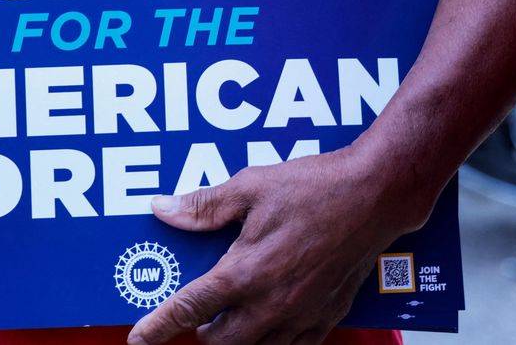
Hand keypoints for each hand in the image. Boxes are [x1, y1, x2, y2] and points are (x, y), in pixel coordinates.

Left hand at [127, 149, 432, 344]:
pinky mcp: (326, 318)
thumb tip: (163, 210)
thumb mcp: (252, 186)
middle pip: (219, 342)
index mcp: (246, 271)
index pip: (189, 309)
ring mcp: (301, 315)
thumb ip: (205, 206)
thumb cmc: (316, 187)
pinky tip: (269, 322)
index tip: (138, 339)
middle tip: (198, 312)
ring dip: (236, 339)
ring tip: (230, 318)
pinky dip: (273, 342)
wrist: (377, 195)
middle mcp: (271, 302)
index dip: (158, 327)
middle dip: (202, 332)